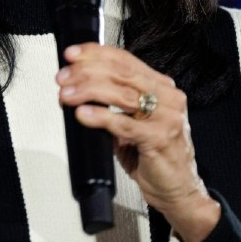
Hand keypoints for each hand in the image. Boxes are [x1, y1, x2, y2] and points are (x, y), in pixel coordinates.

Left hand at [57, 43, 220, 241]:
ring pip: (122, 94)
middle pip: (121, 73)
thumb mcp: (130, 118)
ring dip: (88, 91)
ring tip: (67, 95)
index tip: (71, 54)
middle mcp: (168, 98)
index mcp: (161, 87)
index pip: (125, 60)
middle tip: (63, 78)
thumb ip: (111, 99)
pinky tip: (83, 114)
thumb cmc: (152, 152)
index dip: (95, 53)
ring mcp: (167, 118)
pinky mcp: (160, 139)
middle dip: (86, 72)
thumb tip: (74, 83)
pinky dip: (100, 116)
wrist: (176, 187)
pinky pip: (125, 124)